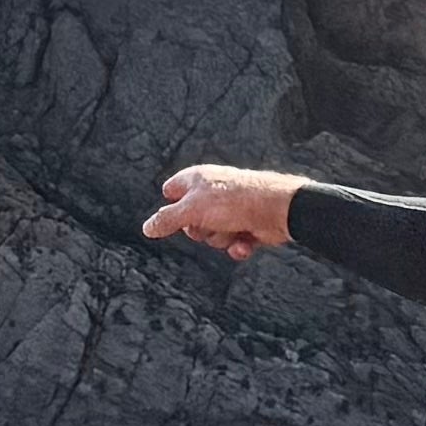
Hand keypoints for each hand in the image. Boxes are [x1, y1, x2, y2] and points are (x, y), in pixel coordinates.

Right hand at [140, 163, 299, 259]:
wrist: (278, 210)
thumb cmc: (235, 201)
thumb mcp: (192, 210)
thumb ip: (167, 220)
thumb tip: (147, 228)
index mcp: (197, 179)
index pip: (171, 191)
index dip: (170, 206)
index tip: (178, 216)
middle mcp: (212, 193)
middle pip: (190, 222)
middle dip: (200, 230)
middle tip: (210, 222)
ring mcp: (229, 210)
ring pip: (211, 236)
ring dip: (222, 238)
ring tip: (235, 227)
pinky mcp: (245, 225)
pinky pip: (231, 243)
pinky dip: (238, 246)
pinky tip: (245, 241)